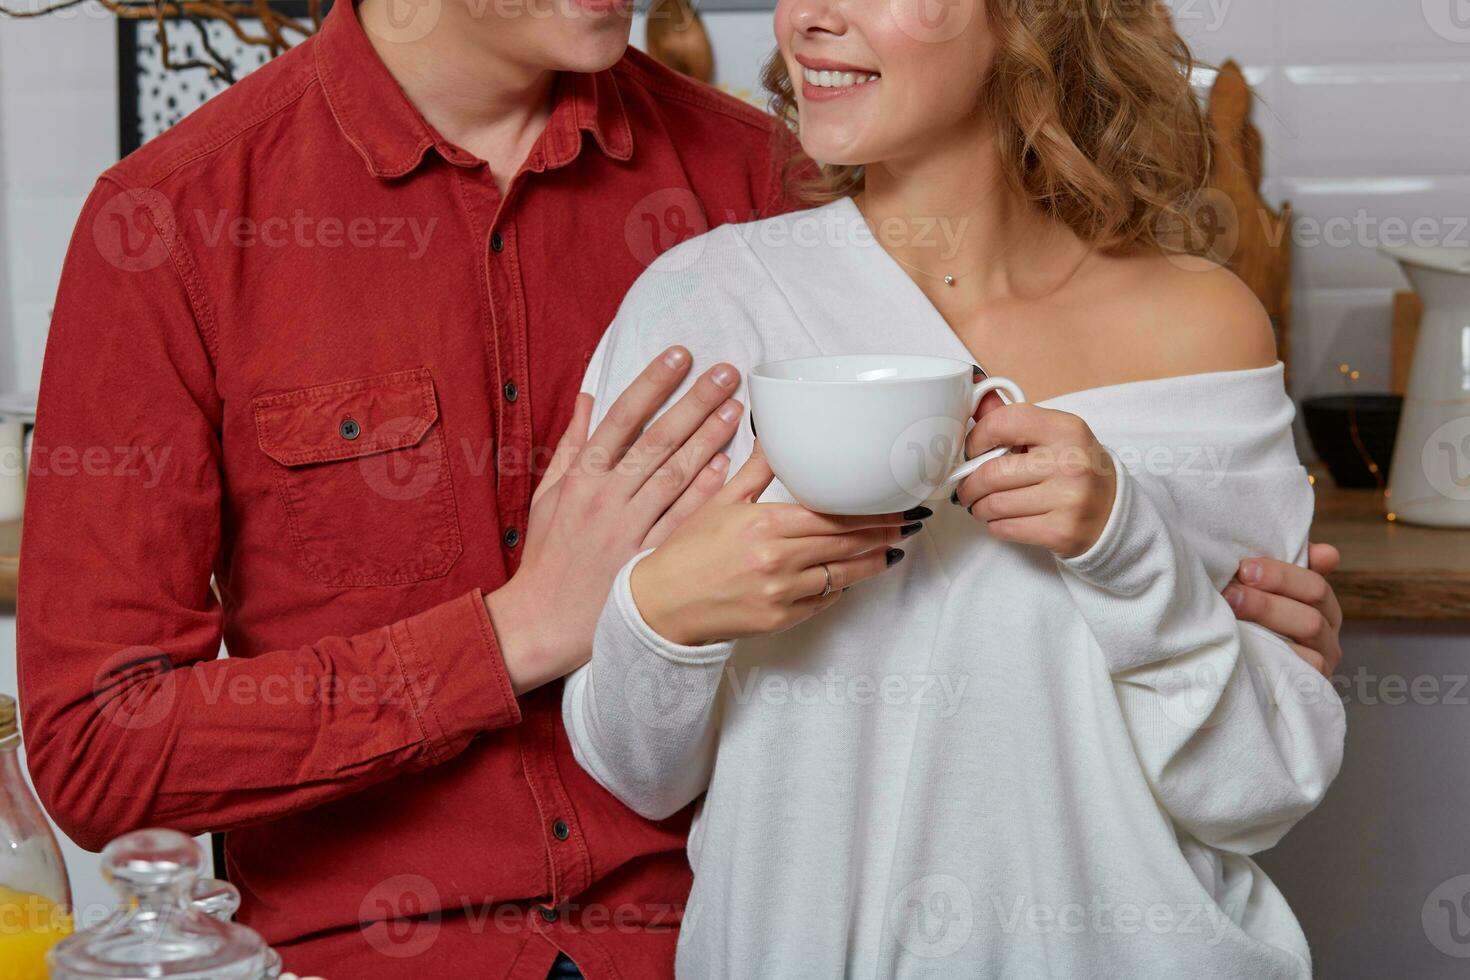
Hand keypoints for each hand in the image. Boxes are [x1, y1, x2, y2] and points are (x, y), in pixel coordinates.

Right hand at [486, 347, 745, 692]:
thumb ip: (570, 444)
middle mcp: (606, 497)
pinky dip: (705, 492)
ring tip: (735, 409)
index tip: (681, 355)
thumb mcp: (548, 495)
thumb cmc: (547, 555)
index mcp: (581, 476)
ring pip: (676, 475)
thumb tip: (586, 397)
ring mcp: (628, 528)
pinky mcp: (648, 559)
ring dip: (709, 439)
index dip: (653, 383)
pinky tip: (728, 467)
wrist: (544, 620)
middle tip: (727, 373)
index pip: (623, 417)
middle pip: (658, 440)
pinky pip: (683, 519)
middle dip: (694, 402)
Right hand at [631, 444, 923, 646]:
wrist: (662, 604)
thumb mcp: (720, 502)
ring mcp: (782, 593)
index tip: (894, 503)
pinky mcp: (782, 619)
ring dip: (872, 561)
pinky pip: (824, 600)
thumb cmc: (687, 552)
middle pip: (846, 542)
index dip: (870, 510)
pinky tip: (851, 575)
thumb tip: (774, 434)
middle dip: (883, 532)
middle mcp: (779, 560)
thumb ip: (756, 469)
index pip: (833, 514)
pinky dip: (840, 586)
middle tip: (909, 521)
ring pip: (843, 574)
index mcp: (766, 524)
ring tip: (893, 548)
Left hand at [953, 396, 1116, 557]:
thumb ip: (1015, 418)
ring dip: (979, 507)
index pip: (1003, 423)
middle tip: (967, 487)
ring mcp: (1068, 499)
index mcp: (1066, 429)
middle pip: (991, 473)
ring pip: (994, 504)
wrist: (1113, 510)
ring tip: (982, 504)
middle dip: (969, 484)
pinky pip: (1006, 528)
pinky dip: (994, 525)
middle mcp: (1070, 462)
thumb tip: (978, 400)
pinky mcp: (1062, 531)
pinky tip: (1001, 519)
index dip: (976, 438)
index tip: (972, 451)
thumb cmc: (1076, 468)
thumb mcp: (1054, 434)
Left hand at [1224, 543, 1343, 676]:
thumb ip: (1291, 568)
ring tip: (1230, 613)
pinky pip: (1300, 671)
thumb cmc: (1257, 618)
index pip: (1315, 586)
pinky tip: (1244, 645)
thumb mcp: (1271, 590)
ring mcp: (1322, 662)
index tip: (1246, 568)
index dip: (1282, 575)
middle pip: (1310, 616)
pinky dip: (1273, 656)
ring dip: (1267, 623)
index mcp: (1322, 606)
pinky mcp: (1309, 685)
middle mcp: (1327, 634)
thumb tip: (1326, 552)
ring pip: (1307, 641)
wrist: (1242, 672)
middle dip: (1267, 602)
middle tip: (1231, 592)